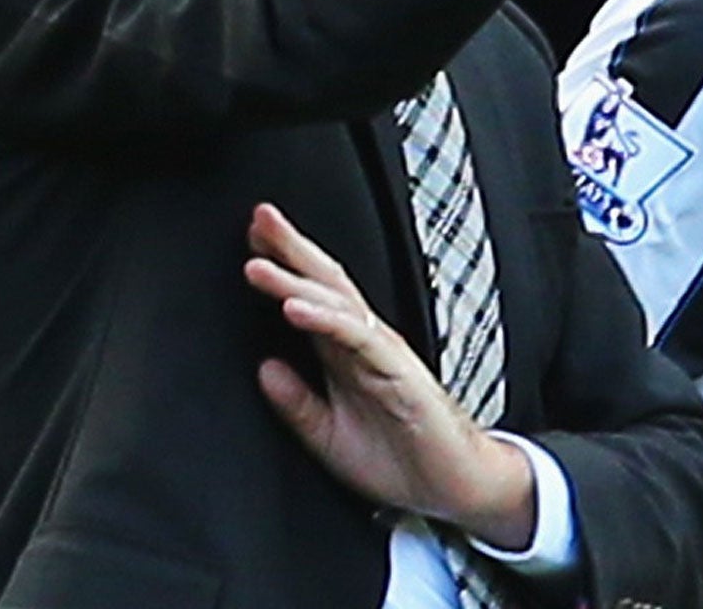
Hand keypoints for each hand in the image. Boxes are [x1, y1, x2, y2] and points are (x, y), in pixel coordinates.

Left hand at [243, 203, 538, 550]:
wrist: (451, 486)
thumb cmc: (397, 457)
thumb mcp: (327, 436)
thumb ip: (296, 403)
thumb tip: (262, 369)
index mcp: (345, 353)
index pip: (311, 296)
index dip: (282, 267)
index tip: (251, 241)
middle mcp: (364, 342)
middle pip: (324, 282)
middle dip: (290, 248)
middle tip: (259, 217)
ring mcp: (381, 351)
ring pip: (335, 301)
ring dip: (295, 277)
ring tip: (259, 262)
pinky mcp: (397, 369)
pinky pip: (356, 336)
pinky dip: (324, 317)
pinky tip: (295, 307)